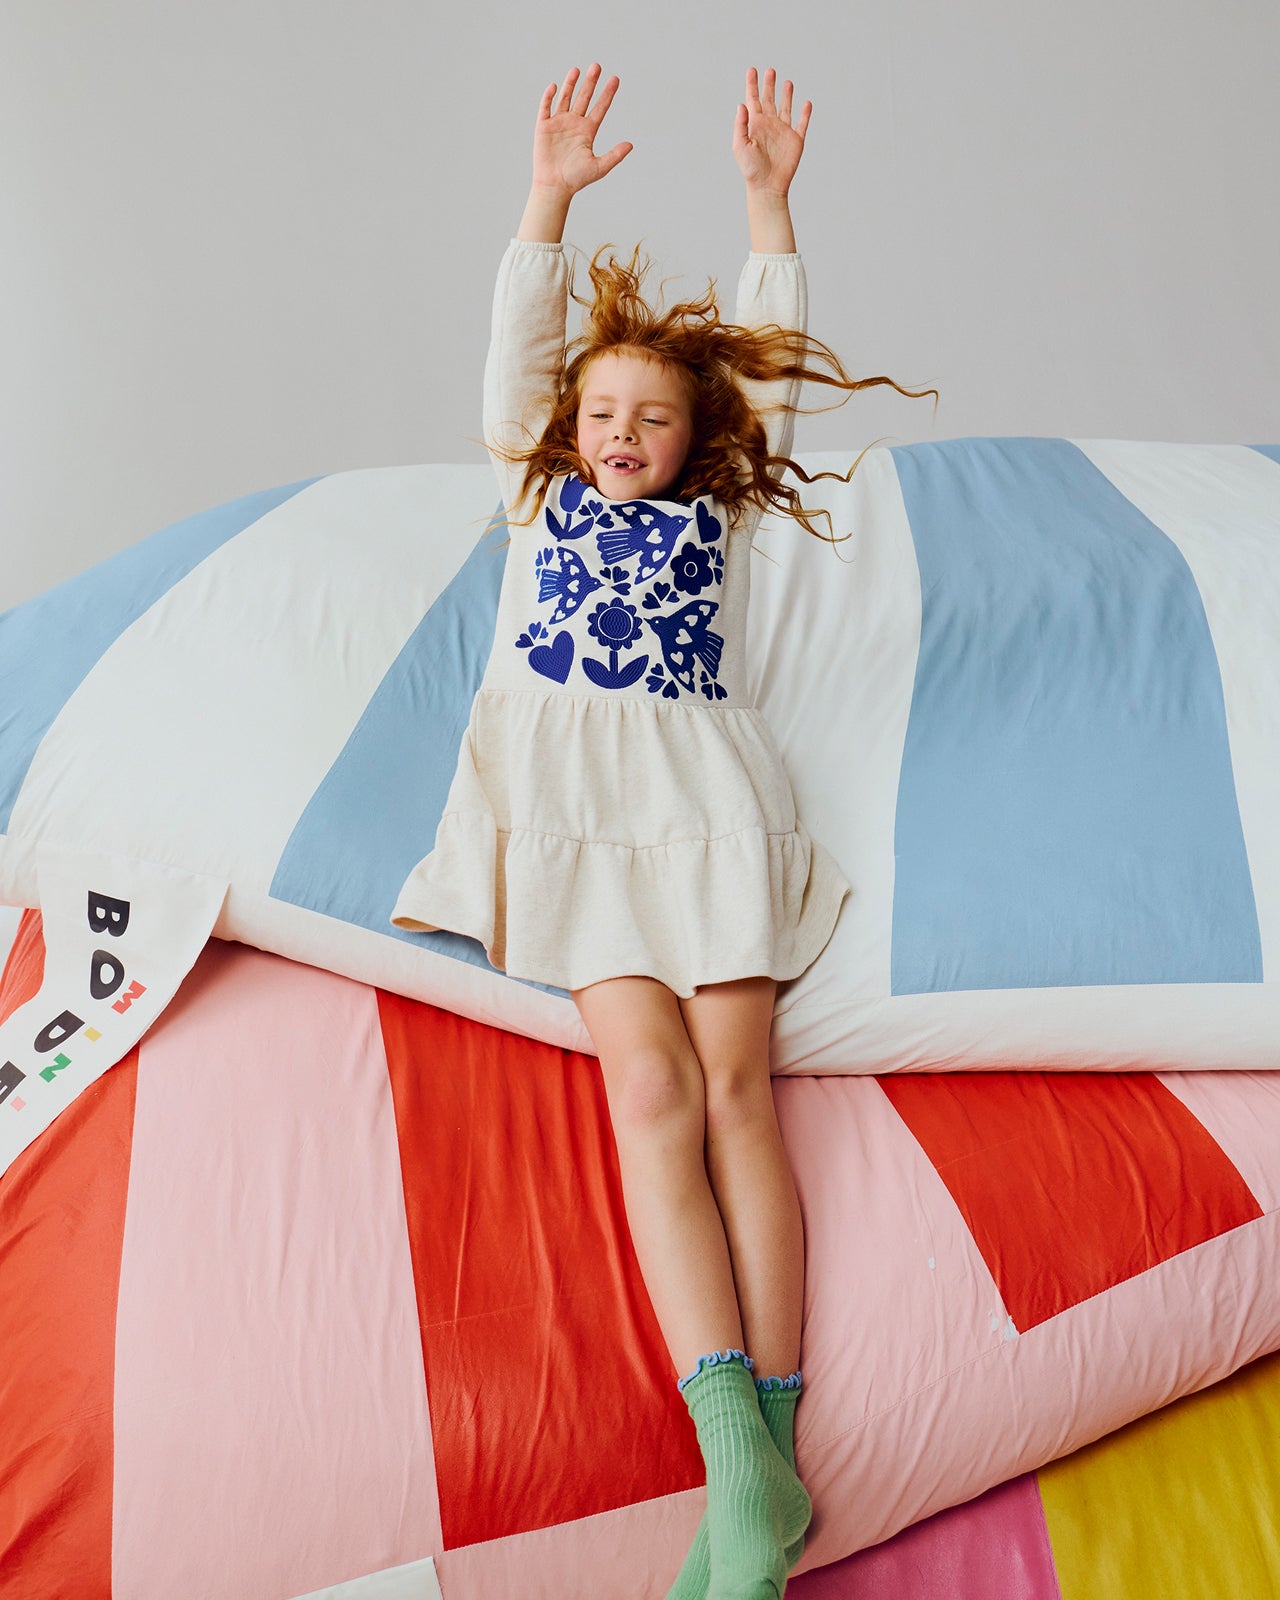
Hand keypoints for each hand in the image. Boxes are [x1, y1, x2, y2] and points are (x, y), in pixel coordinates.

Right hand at [531, 63, 632, 197]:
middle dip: (590, 82)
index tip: (615, 79)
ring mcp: (559, 123)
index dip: (608, 94)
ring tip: (577, 70)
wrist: (554, 186)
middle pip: (584, 98)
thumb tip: (631, 145)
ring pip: (566, 98)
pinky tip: (554, 86)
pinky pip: (546, 107)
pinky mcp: (544, 127)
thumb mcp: (599, 167)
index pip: (600, 108)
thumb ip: (615, 155)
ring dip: (571, 84)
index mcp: (588, 131)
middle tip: (597, 66)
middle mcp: (574, 123)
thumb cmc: (576, 179)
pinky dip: (549, 97)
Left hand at [733, 67, 810, 195]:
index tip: (752, 70)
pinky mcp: (796, 140)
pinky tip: (806, 103)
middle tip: (770, 71)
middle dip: (769, 85)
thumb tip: (742, 104)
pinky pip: (802, 124)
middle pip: (769, 99)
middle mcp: (769, 125)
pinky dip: (805, 114)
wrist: (767, 187)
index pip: (753, 99)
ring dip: (787, 95)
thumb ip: (741, 125)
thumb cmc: (751, 169)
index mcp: (755, 124)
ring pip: (786, 108)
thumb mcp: (740, 146)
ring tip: (787, 82)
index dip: (752, 84)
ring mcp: (783, 132)